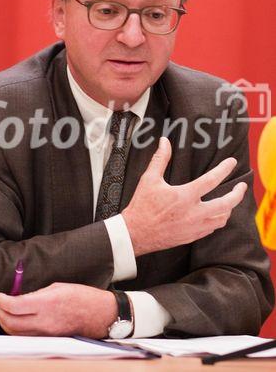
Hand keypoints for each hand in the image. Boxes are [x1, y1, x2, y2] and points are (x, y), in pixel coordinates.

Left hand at [0, 282, 117, 336]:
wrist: (98, 314)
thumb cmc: (81, 296)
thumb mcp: (58, 287)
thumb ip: (37, 293)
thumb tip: (21, 297)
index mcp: (47, 302)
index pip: (15, 306)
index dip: (3, 300)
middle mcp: (44, 320)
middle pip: (11, 322)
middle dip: (1, 313)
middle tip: (0, 304)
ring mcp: (46, 333)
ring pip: (16, 333)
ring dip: (6, 323)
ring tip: (5, 312)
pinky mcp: (48, 339)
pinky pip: (26, 337)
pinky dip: (17, 330)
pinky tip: (17, 322)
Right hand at [122, 137, 246, 256]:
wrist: (135, 234)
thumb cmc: (142, 205)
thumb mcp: (149, 179)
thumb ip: (160, 159)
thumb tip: (165, 141)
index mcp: (185, 196)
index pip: (212, 180)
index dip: (224, 169)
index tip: (232, 162)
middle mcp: (193, 213)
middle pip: (226, 203)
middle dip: (238, 194)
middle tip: (242, 186)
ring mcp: (194, 227)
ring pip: (222, 218)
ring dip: (228, 208)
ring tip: (230, 201)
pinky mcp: (191, 237)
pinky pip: (212, 229)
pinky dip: (217, 220)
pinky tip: (215, 215)